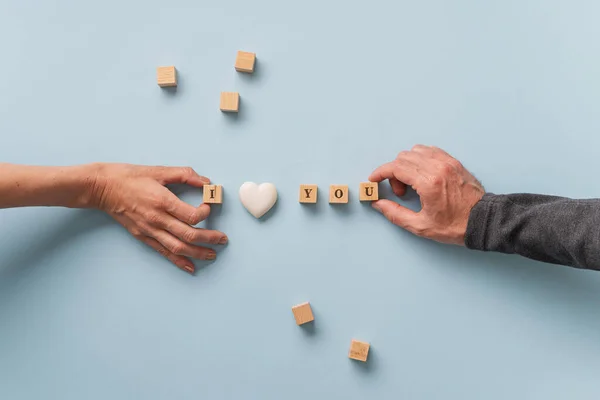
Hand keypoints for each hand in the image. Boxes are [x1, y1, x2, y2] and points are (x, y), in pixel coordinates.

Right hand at [90, 164, 226, 273]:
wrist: (102, 188)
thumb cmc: (130, 176)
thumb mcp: (159, 170)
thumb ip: (185, 174)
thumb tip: (206, 182)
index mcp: (163, 201)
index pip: (192, 215)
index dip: (206, 212)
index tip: (210, 205)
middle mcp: (157, 219)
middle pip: (189, 235)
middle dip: (210, 239)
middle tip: (223, 239)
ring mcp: (150, 230)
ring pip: (178, 248)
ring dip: (198, 253)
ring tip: (213, 254)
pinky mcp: (143, 236)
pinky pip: (163, 252)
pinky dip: (178, 261)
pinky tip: (190, 266)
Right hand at [369, 145, 483, 244]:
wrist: (482, 220)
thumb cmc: (455, 226)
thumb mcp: (421, 226)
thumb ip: (395, 214)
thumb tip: (378, 204)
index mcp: (429, 183)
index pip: (396, 167)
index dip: (380, 173)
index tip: (373, 180)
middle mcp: (437, 167)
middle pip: (403, 158)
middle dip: (394, 173)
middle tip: (400, 192)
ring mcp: (447, 162)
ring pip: (415, 151)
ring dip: (407, 164)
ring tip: (412, 183)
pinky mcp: (453, 162)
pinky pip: (430, 151)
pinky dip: (420, 159)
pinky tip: (422, 175)